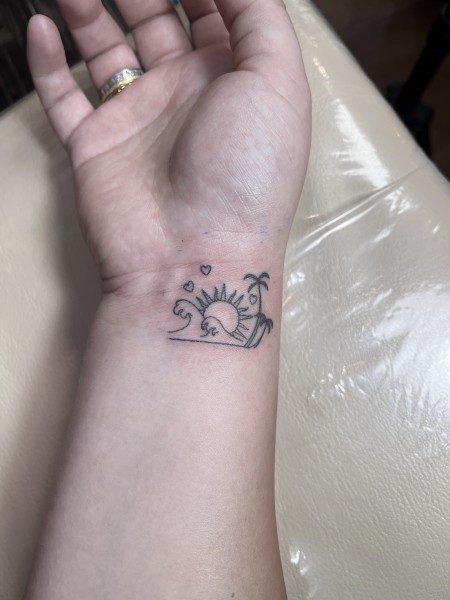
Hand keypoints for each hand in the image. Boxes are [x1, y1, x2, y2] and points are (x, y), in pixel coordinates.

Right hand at [28, 0, 310, 292]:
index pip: (212, 9)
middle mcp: (184, 94)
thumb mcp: (276, 80)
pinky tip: (41, 27)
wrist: (195, 254)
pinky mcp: (95, 144)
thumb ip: (258, 15)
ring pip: (105, 48)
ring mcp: (137, 118)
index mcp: (233, 79)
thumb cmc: (246, 170)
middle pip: (155, 18)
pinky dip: (48, 64)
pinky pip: (64, 98)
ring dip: (88, 8)